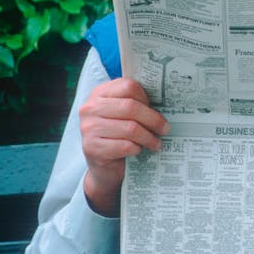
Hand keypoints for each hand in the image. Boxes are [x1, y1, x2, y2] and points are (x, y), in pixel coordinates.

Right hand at [79, 78, 169, 215]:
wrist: (103, 167)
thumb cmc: (117, 135)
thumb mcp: (123, 115)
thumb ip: (136, 104)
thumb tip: (165, 101)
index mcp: (100, 93)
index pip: (128, 86)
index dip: (146, 97)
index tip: (157, 109)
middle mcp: (90, 108)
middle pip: (131, 107)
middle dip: (153, 119)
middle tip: (166, 129)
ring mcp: (88, 128)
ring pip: (130, 128)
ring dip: (148, 137)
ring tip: (156, 143)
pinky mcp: (91, 148)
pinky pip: (124, 146)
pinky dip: (137, 149)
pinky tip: (139, 150)